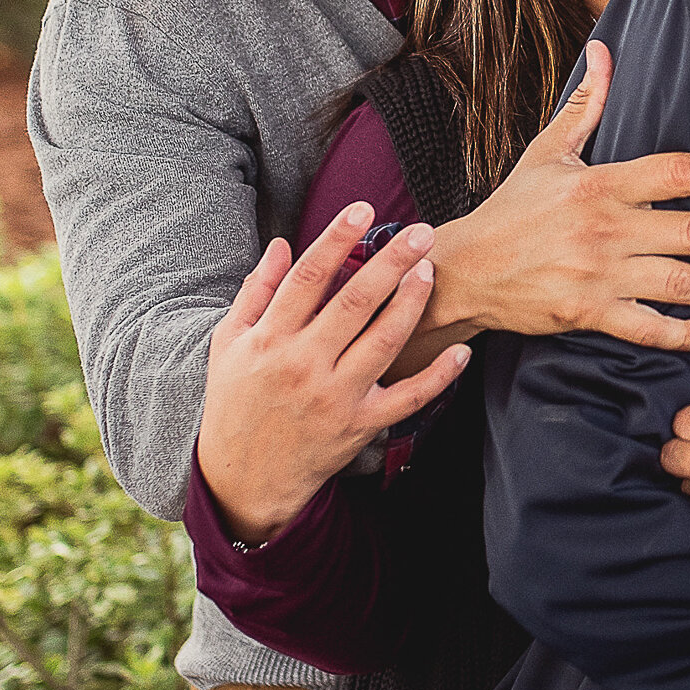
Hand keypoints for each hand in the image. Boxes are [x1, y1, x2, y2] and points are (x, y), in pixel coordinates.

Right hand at [197, 203, 469, 543]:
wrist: (241, 480)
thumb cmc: (234, 403)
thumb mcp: (227, 345)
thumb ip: (255, 292)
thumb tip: (284, 244)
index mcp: (270, 340)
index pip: (308, 279)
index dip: (337, 239)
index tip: (363, 209)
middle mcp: (303, 365)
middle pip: (355, 302)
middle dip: (392, 262)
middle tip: (421, 232)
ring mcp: (335, 397)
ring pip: (384, 342)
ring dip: (412, 303)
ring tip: (430, 270)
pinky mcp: (359, 426)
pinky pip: (407, 399)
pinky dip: (438, 377)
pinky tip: (462, 351)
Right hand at [423, 41, 689, 352]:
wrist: (463, 269)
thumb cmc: (511, 208)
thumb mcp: (547, 150)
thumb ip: (587, 104)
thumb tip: (604, 51)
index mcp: (600, 183)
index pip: (676, 173)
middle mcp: (606, 228)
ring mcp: (599, 274)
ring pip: (680, 283)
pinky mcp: (588, 313)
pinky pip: (647, 327)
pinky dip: (683, 333)